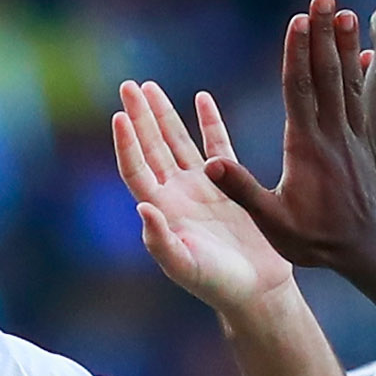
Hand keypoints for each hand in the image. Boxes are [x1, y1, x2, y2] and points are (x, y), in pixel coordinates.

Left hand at [113, 82, 302, 316]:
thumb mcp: (185, 266)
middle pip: (151, 147)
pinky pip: (217, 145)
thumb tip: (142, 207)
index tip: (119, 116)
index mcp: (162, 210)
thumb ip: (160, 241)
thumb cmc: (217, 285)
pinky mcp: (228, 184)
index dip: (127, 144)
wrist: (256, 290)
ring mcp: (201, 187)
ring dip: (164, 114)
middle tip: (128, 85)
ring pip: (177, 142)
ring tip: (150, 87)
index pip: (136, 169)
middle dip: (140, 117)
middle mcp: (176, 194)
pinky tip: (202, 98)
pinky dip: (210, 121)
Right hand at [197, 0, 375, 316]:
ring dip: (343, 44)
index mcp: (306, 147)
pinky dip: (361, 73)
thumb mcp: (272, 222)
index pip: (299, 90)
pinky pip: (360, 99)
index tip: (297, 20)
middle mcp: (331, 133)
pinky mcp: (361, 142)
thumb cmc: (314, 239)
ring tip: (343, 12)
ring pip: (346, 80)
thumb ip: (242, 191)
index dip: (297, 53)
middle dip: (322, 33)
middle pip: (325, 73)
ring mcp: (350, 135)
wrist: (364, 249)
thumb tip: (209, 163)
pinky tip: (364, 53)